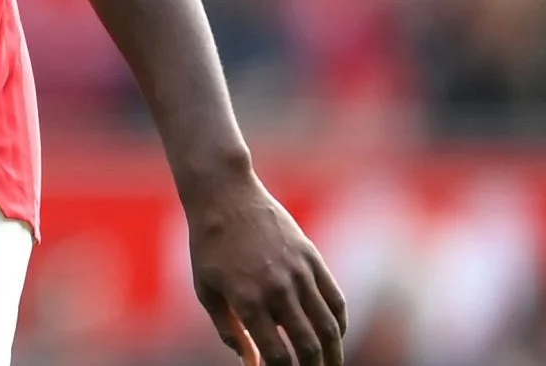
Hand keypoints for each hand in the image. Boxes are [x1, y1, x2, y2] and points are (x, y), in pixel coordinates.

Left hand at [186, 175, 345, 365]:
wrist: (225, 196)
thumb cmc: (209, 246)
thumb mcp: (206, 290)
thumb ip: (228, 330)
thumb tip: (249, 363)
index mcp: (247, 301)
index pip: (276, 355)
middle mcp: (276, 289)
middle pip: (307, 346)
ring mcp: (298, 273)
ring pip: (328, 327)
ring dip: (333, 354)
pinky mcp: (312, 258)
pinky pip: (335, 299)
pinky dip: (339, 323)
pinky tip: (335, 336)